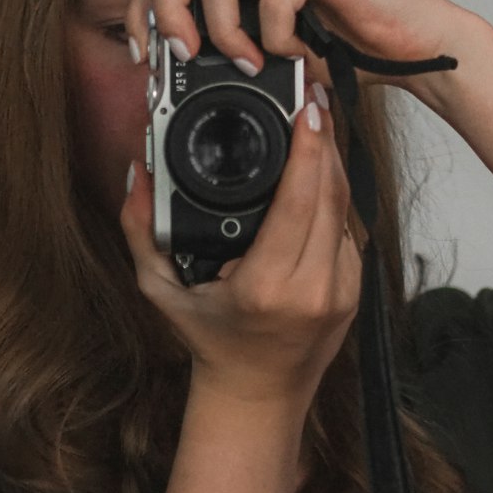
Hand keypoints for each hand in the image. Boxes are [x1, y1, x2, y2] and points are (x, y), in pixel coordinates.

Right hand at [120, 91, 362, 401]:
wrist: (259, 395)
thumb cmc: (211, 341)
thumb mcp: (161, 291)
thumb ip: (140, 230)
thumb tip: (137, 173)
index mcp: (267, 288)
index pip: (299, 202)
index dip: (308, 150)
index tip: (306, 110)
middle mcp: (313, 288)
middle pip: (331, 193)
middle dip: (325, 139)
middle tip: (312, 97)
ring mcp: (341, 289)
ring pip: (346, 207)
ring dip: (333, 161)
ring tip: (317, 119)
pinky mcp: (354, 288)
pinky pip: (347, 227)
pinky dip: (334, 193)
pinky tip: (320, 164)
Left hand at [124, 0, 480, 105]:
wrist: (407, 50)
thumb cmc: (338, 50)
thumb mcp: (261, 53)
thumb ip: (217, 49)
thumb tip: (162, 69)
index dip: (142, 7)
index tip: (145, 54)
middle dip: (168, 10)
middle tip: (186, 56)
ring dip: (224, 31)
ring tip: (250, 63)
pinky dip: (277, 36)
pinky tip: (297, 55)